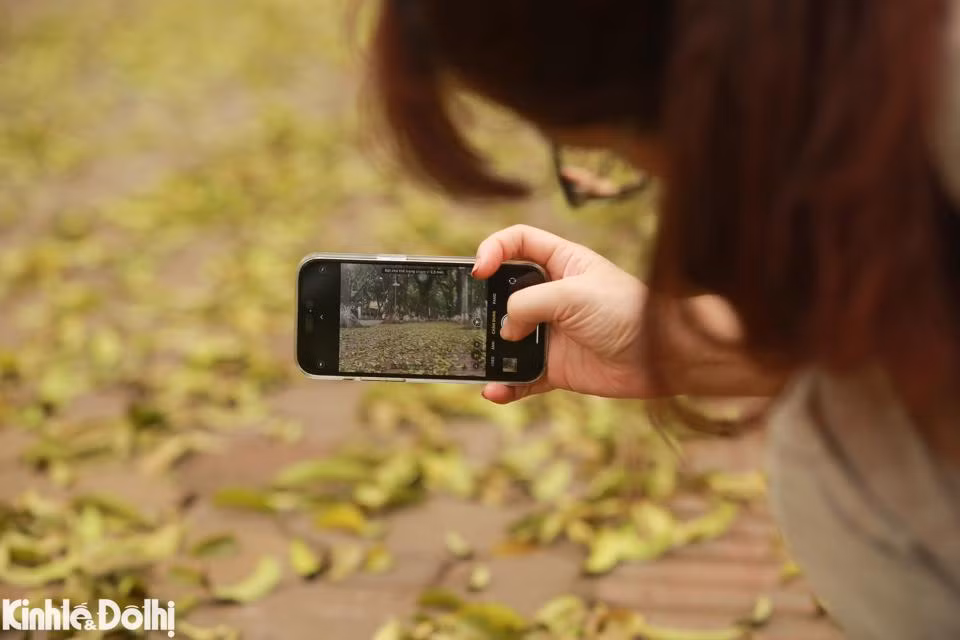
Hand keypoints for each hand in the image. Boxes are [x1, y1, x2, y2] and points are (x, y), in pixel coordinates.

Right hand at [473, 225, 651, 402]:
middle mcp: (552, 295)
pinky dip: (506, 385)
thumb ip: (529, 304)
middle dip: (482, 305)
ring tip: (476, 360)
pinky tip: (495, 391)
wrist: (663, 357)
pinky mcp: (555, 367)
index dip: (493, 249)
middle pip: (503, 292)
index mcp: (561, 263)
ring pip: (507, 338)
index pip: (517, 243)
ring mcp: (552, 332)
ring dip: (489, 350)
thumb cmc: (627, 312)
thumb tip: (505, 331)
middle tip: (469, 318)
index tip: (479, 270)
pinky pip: (520, 377)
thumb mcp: (573, 295)